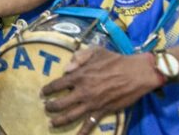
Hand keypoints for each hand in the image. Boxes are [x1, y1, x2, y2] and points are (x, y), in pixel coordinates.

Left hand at [42, 48, 160, 133]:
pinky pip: (90, 124)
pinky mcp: (103, 111)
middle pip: (60, 103)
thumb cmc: (115, 60)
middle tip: (46, 107)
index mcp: (78, 75)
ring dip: (59, 121)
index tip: (42, 93)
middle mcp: (82, 91)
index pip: (56, 85)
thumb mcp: (95, 51)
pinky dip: (82, 132)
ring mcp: (92, 103)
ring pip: (71, 116)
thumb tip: (66, 70)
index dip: (47, 90)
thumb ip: (78, 57)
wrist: (136, 73)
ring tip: (51, 123)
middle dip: (50, 107)